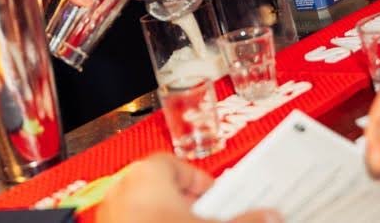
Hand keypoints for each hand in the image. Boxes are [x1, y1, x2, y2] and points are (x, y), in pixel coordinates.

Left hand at [96, 153, 280, 222]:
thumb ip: (245, 220)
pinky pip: (134, 221)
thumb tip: (270, 216)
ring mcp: (109, 213)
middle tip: (208, 218)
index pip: (179, 163)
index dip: (203, 182)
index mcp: (147, 173)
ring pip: (146, 209)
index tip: (219, 199)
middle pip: (162, 187)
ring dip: (169, 216)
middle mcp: (122, 188)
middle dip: (188, 204)